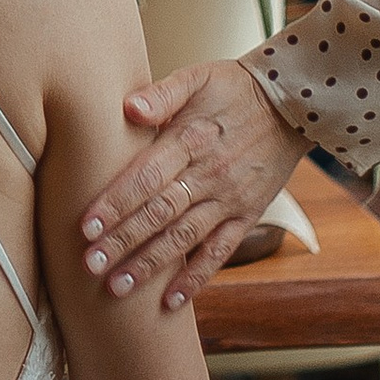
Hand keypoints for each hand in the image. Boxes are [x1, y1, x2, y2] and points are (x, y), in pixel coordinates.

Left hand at [81, 59, 305, 308]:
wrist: (293, 105)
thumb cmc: (233, 88)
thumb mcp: (198, 78)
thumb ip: (162, 94)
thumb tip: (129, 108)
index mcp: (190, 140)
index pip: (146, 177)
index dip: (116, 202)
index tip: (85, 226)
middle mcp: (209, 175)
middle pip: (159, 214)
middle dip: (122, 241)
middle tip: (89, 266)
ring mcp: (229, 200)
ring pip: (184, 238)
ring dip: (150, 265)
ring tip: (117, 288)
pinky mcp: (247, 215)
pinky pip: (219, 252)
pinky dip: (195, 278)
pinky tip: (170, 301)